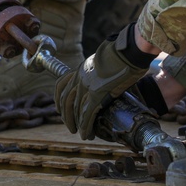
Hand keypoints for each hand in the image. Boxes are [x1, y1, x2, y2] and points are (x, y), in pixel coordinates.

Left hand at [55, 24, 155, 139]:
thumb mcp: (103, 60)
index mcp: (80, 69)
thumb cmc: (121, 53)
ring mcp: (87, 86)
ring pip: (75, 110)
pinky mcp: (97, 95)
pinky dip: (85, 127)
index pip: (61, 85)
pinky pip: (87, 114)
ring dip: (76, 124)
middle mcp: (80, 78)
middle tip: (70, 126)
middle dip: (66, 116)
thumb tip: (105, 76)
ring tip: (80, 133)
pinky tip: (87, 134)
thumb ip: (98, 70)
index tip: (59, 109)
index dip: (57, 99)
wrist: (128, 51)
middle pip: (66, 100)